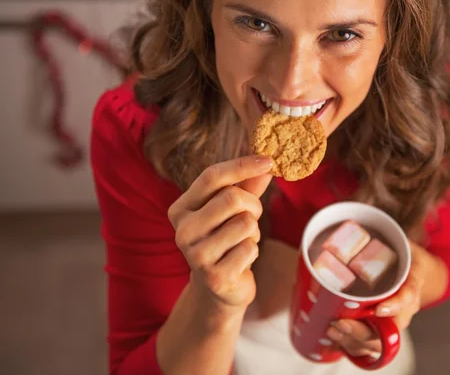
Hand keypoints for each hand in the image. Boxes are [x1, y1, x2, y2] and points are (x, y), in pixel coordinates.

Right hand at [167, 155, 272, 310]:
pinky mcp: (215, 277)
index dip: (242, 165)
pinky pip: (250, 248)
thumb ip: (246, 186)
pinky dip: (253, 251)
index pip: (211, 176)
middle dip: (253, 205)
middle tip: (251, 217)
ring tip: (242, 241)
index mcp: (181, 209)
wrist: (217, 288)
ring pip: (245, 223)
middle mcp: (183, 231)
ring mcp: (196, 256)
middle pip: (232, 198)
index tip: (268, 160)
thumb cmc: (225, 239)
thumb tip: (267, 166)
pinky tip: (240, 260)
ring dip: (254, 231)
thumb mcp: (232, 210)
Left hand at [326, 242, 425, 356]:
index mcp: (413, 283)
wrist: (419, 274)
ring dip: (354, 341)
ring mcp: (394, 322)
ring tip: (331, 330)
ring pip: (378, 343)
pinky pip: (370, 346)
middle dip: (363, 332)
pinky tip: (333, 339)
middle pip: (389, 330)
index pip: (409, 296)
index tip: (378, 310)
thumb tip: (357, 222)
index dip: (395, 306)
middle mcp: (406, 308)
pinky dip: (352, 346)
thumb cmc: (407, 256)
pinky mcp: (382, 329)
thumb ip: (386, 236)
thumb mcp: (403, 242)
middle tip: (339, 323)